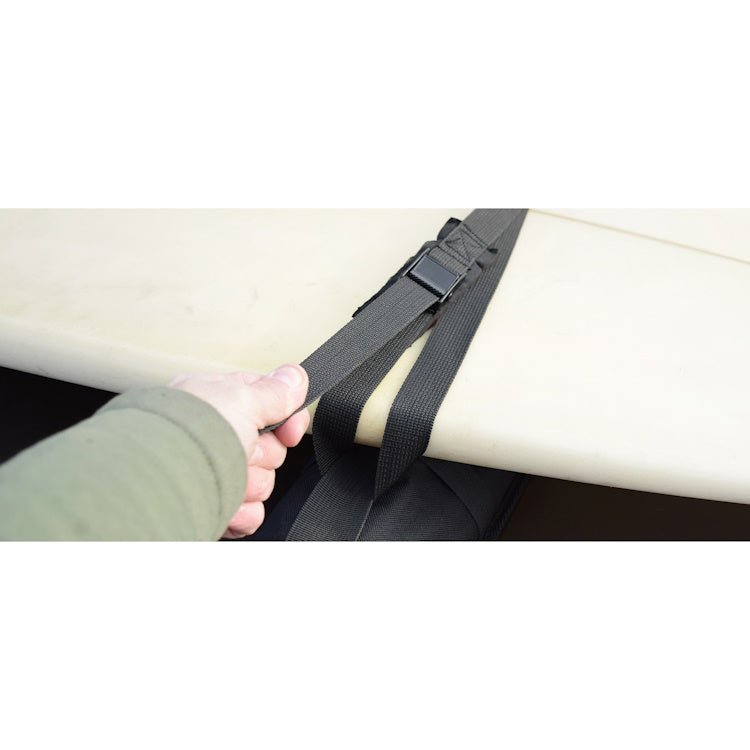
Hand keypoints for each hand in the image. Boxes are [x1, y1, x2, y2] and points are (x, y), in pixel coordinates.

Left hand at [168, 365, 308, 537]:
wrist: (158, 486)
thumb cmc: (187, 434)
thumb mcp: (240, 398)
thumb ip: (273, 390)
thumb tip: (294, 376)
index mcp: (214, 401)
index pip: (265, 404)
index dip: (285, 418)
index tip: (289, 430)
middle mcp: (211, 436)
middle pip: (269, 446)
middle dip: (263, 453)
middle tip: (242, 448)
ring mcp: (211, 472)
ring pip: (261, 480)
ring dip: (250, 482)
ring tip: (225, 475)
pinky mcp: (213, 506)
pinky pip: (249, 511)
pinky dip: (243, 511)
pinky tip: (227, 502)